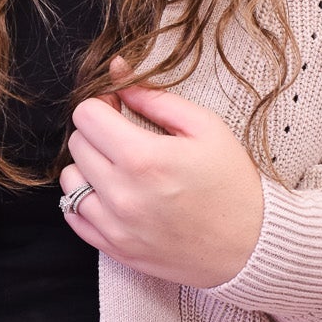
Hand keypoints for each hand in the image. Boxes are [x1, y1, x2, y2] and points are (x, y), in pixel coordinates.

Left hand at [59, 56, 265, 287]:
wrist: (251, 246)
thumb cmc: (233, 184)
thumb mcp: (206, 127)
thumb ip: (156, 97)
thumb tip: (118, 72)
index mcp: (143, 158)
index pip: (86, 116)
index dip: (103, 105)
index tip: (120, 109)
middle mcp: (122, 194)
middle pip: (77, 145)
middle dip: (98, 133)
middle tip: (126, 137)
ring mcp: (115, 226)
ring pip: (70, 181)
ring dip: (88, 168)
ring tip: (120, 169)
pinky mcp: (115, 248)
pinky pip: (73, 216)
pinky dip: (85, 200)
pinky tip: (112, 194)